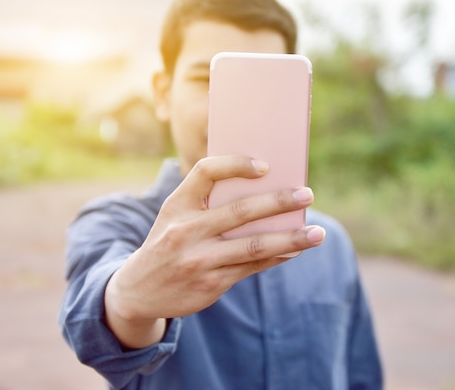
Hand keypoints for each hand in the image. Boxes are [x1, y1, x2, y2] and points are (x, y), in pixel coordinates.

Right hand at [104, 155, 325, 347]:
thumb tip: (265, 195)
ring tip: (317, 233)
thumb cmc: (167, 243)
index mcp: (176, 205)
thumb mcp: (175, 217)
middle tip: (307, 194)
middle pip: (240, 211)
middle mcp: (186, 231)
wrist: (136, 290)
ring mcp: (199, 260)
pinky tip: (295, 251)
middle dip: (278, 202)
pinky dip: (277, 258)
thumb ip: (208, 204)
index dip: (236, 164)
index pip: (206, 172)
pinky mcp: (211, 284)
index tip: (265, 166)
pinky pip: (251, 268)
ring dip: (290, 239)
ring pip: (253, 246)